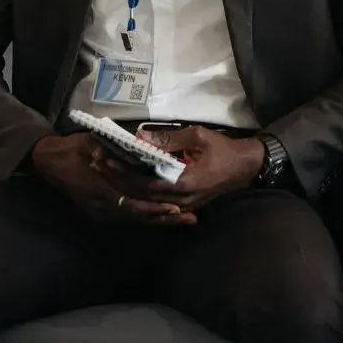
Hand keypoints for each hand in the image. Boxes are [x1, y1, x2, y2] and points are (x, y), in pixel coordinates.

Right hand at [30, 134, 194, 225]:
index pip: (133, 204)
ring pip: (135, 219)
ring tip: (185, 219)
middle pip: (139, 217)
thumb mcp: (94, 143)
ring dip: (160, 220)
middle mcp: (102, 207)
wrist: (49, 162)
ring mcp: (100, 212)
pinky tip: (164, 216)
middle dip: (165, 218)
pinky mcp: (100, 213)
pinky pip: (128, 217)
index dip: (155, 208)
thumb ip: (116, 149)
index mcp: (101, 191)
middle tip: (191, 218)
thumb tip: (140, 147)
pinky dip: (147, 216)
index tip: (176, 207)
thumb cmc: (73, 149)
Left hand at [93, 127, 265, 214]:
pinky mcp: (182, 204)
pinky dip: (136, 191)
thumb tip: (140, 136)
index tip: (104, 157)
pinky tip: (123, 180)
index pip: (144, 182)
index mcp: (184, 184)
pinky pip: (154, 202)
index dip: (122, 171)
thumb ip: (168, 138)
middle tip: (95, 161)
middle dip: (115, 178)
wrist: (247, 166)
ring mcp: (181, 206)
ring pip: (144, 201)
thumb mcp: (198, 137)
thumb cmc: (225, 150)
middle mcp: (180, 200)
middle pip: (139, 195)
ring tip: (103, 169)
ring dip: (122, 185)